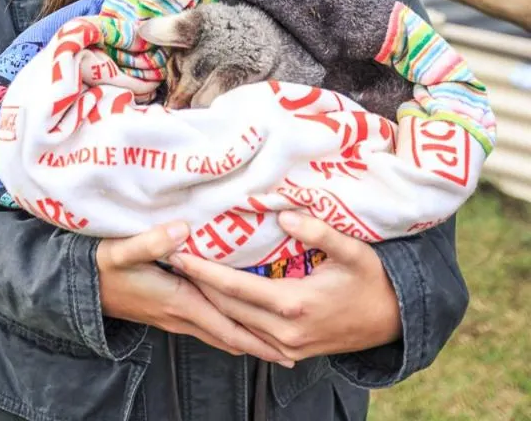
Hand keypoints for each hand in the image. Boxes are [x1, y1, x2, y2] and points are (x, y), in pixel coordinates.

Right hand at [96, 222, 295, 364]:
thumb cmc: (103, 266)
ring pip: (220, 336)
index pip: (226, 325)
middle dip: (261, 347)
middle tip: (294, 354)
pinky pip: (208, 328)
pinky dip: (229, 332)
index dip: (257, 337)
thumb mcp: (124, 249)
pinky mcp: (170, 313)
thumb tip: (183, 227)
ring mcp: (175, 318)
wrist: (81, 286)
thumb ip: (153, 240)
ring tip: (275, 346)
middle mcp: (182, 316)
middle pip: (230, 338)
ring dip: (248, 342)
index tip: (285, 344)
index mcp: (179, 300)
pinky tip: (239, 325)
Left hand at [169, 211, 401, 361]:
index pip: (235, 288)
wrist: (393, 321)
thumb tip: (284, 215)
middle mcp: (285, 331)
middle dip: (197, 285)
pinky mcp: (291, 350)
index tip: (179, 253)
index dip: (204, 271)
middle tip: (172, 259)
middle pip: (227, 309)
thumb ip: (318, 232)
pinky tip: (215, 302)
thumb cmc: (371, 280)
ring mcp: (287, 346)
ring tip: (186, 277)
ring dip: (209, 303)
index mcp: (294, 305)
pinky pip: (250, 337)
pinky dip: (229, 319)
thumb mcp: (352, 250)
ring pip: (235, 326)